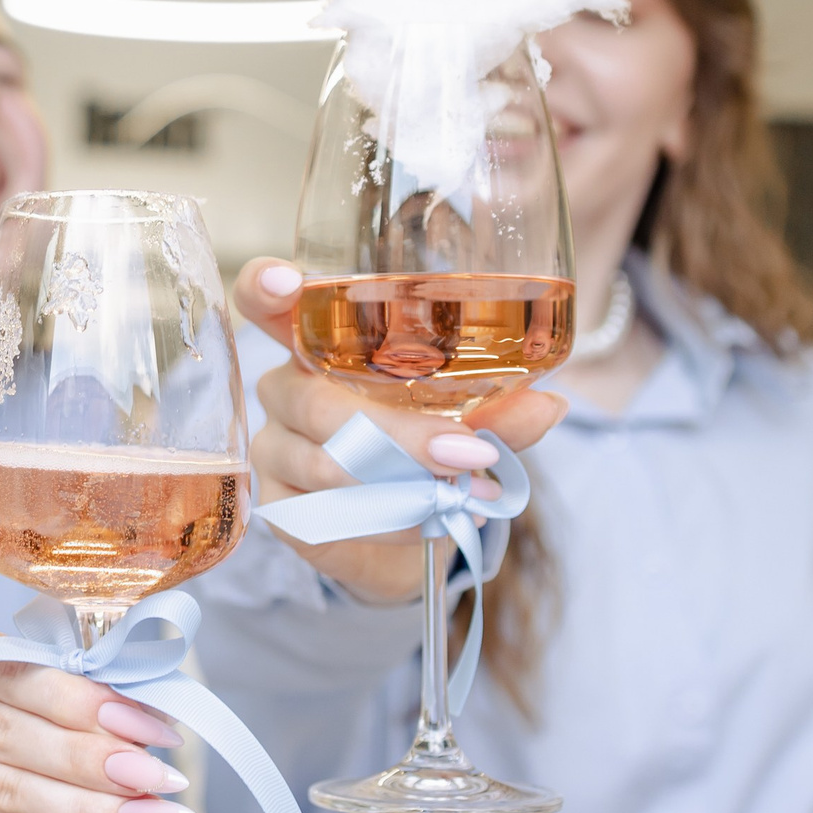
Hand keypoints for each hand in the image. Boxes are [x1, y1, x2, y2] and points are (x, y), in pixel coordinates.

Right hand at [234, 257, 566, 607]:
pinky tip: (435, 520)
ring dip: (403, 485)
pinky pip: (332, 517)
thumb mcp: (464, 419)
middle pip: (317, 402)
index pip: (265, 303)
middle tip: (466, 451)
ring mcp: (274, 451)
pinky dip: (395, 522)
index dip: (265, 287)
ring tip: (468, 494)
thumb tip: (546, 404)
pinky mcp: (282, 510)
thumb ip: (498, 412)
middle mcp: (284, 390)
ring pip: (325, 466)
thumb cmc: (421, 447)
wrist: (405, 529)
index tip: (288, 283)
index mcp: (318, 344)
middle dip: (397, 433)